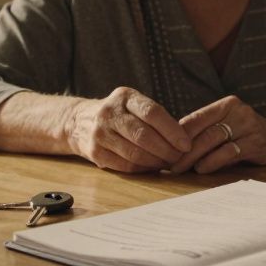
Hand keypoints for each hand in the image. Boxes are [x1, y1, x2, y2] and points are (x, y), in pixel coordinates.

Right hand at [66, 87, 190, 172]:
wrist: (78, 122)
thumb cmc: (119, 114)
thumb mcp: (133, 104)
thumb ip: (155, 116)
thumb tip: (183, 139)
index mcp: (124, 97)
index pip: (152, 112)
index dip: (172, 130)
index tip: (186, 143)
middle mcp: (109, 113)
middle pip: (144, 135)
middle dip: (167, 150)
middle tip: (180, 157)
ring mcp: (100, 133)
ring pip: (135, 153)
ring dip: (157, 162)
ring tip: (169, 163)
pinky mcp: (95, 153)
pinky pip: (125, 165)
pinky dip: (143, 169)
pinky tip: (153, 167)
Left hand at [169, 95, 265, 173]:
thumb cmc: (248, 139)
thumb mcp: (229, 129)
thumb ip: (206, 133)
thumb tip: (170, 145)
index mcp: (227, 104)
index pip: (196, 117)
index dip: (177, 134)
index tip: (162, 150)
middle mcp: (239, 111)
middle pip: (203, 130)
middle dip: (183, 149)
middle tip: (169, 164)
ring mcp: (249, 126)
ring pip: (213, 140)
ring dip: (194, 157)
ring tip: (181, 169)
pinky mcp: (257, 142)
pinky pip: (229, 152)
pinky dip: (212, 162)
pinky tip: (202, 170)